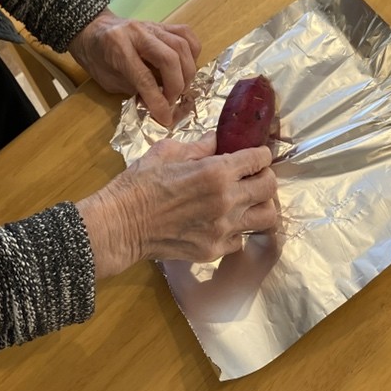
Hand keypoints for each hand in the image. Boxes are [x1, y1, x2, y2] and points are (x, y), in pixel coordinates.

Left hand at [68, 9, 200, 125]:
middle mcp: (138, 34)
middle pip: (169, 59)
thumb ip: (133, 89)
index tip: (165, 118)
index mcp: (118, 47)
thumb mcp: (108, 80)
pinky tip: (187, 67)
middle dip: (176, 86)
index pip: (144, 77)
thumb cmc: (96, 58)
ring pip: (182, 46)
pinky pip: (186, 34)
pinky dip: (193, 52)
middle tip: (172, 101)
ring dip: (187, 72)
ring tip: (181, 87)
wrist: (91, 29)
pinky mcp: (163, 25)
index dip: (157, 101)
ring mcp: (153, 26)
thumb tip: (158, 104)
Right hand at [76, 133, 277, 277]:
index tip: (256, 155)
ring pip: (266, 217)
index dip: (261, 154)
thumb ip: (201, 145)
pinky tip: (222, 222)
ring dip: (259, 206)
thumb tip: (220, 140)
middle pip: (270, 187)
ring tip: (245, 201)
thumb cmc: (140, 184)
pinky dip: (237, 229)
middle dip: (265, 177)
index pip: (260, 159)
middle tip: (252, 176)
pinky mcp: (215, 250)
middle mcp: (227, 200)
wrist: (120, 225)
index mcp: (217, 171)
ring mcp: (223, 229)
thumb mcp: (169, 151)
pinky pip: (241, 238)